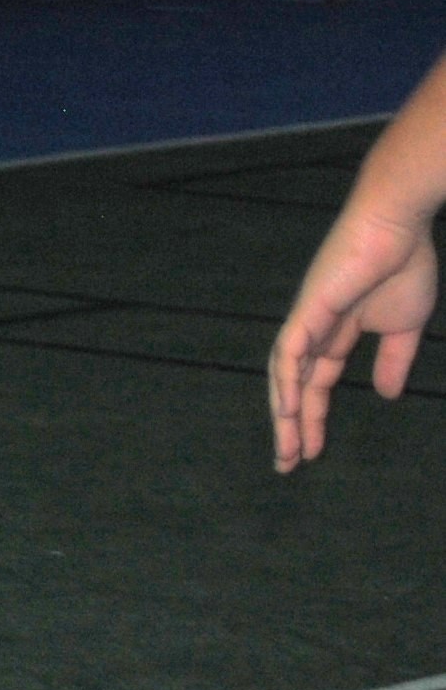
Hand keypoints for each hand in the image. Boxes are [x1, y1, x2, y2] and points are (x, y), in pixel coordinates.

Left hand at [269, 204, 436, 468]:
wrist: (398, 226)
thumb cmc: (403, 266)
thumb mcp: (405, 327)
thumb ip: (393, 360)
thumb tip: (386, 394)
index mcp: (336, 333)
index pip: (316, 383)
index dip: (313, 417)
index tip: (313, 452)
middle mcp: (313, 328)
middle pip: (293, 385)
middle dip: (291, 425)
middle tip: (288, 464)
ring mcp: (307, 318)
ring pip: (285, 373)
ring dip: (284, 412)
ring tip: (288, 449)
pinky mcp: (309, 308)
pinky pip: (291, 350)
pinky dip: (286, 380)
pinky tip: (288, 410)